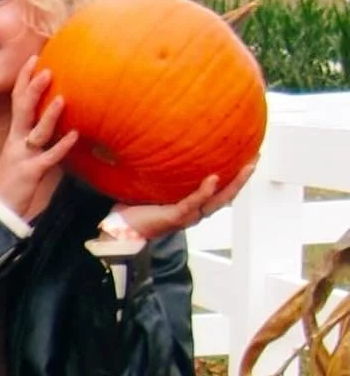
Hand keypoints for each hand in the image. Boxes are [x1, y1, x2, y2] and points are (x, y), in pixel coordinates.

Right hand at [0, 55, 78, 218]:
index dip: (23, 80)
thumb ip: (37, 140)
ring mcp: (23, 156)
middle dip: (33, 88)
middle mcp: (16, 141)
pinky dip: (62, 146)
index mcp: (14, 136)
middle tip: (45, 68)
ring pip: (37, 131)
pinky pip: (49, 157)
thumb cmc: (13, 183)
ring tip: (62, 98)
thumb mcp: (23, 156)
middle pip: (23, 109)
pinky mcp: (31, 172)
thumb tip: (57, 126)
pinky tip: (74, 135)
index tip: (33, 59)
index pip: (17, 101)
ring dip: (50, 115)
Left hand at [112, 162, 254, 243]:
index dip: (235, 177)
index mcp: (192, 206)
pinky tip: (213, 179)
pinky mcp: (175, 217)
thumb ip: (166, 173)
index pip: (220, 191)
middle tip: (256, 159)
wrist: (120, 229)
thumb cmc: (136, 209)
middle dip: (243, 178)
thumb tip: (167, 146)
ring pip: (217, 200)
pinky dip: (204, 191)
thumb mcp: (156, 186)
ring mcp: (187, 215)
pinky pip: (193, 203)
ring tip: (246, 167)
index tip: (248, 159)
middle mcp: (194, 212)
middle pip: (227, 195)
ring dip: (233, 184)